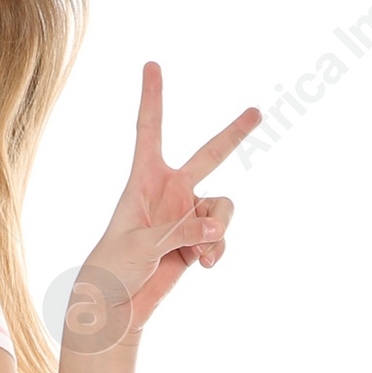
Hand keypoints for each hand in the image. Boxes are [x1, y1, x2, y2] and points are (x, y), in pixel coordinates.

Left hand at [77, 62, 258, 340]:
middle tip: (258, 111)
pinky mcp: (197, 241)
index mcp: (144, 181)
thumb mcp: (143, 246)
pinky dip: (217, 251)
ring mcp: (186, 216)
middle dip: (235, 133)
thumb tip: (219, 230)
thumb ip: (183, 232)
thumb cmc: (113, 269)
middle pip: (209, 155)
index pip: (149, 130)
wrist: (117, 308)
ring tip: (201, 254)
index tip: (152, 64)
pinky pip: (222, 237)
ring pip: (224, 209)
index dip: (152, 97)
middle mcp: (169, 192)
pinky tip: (202, 267)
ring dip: (219, 230)